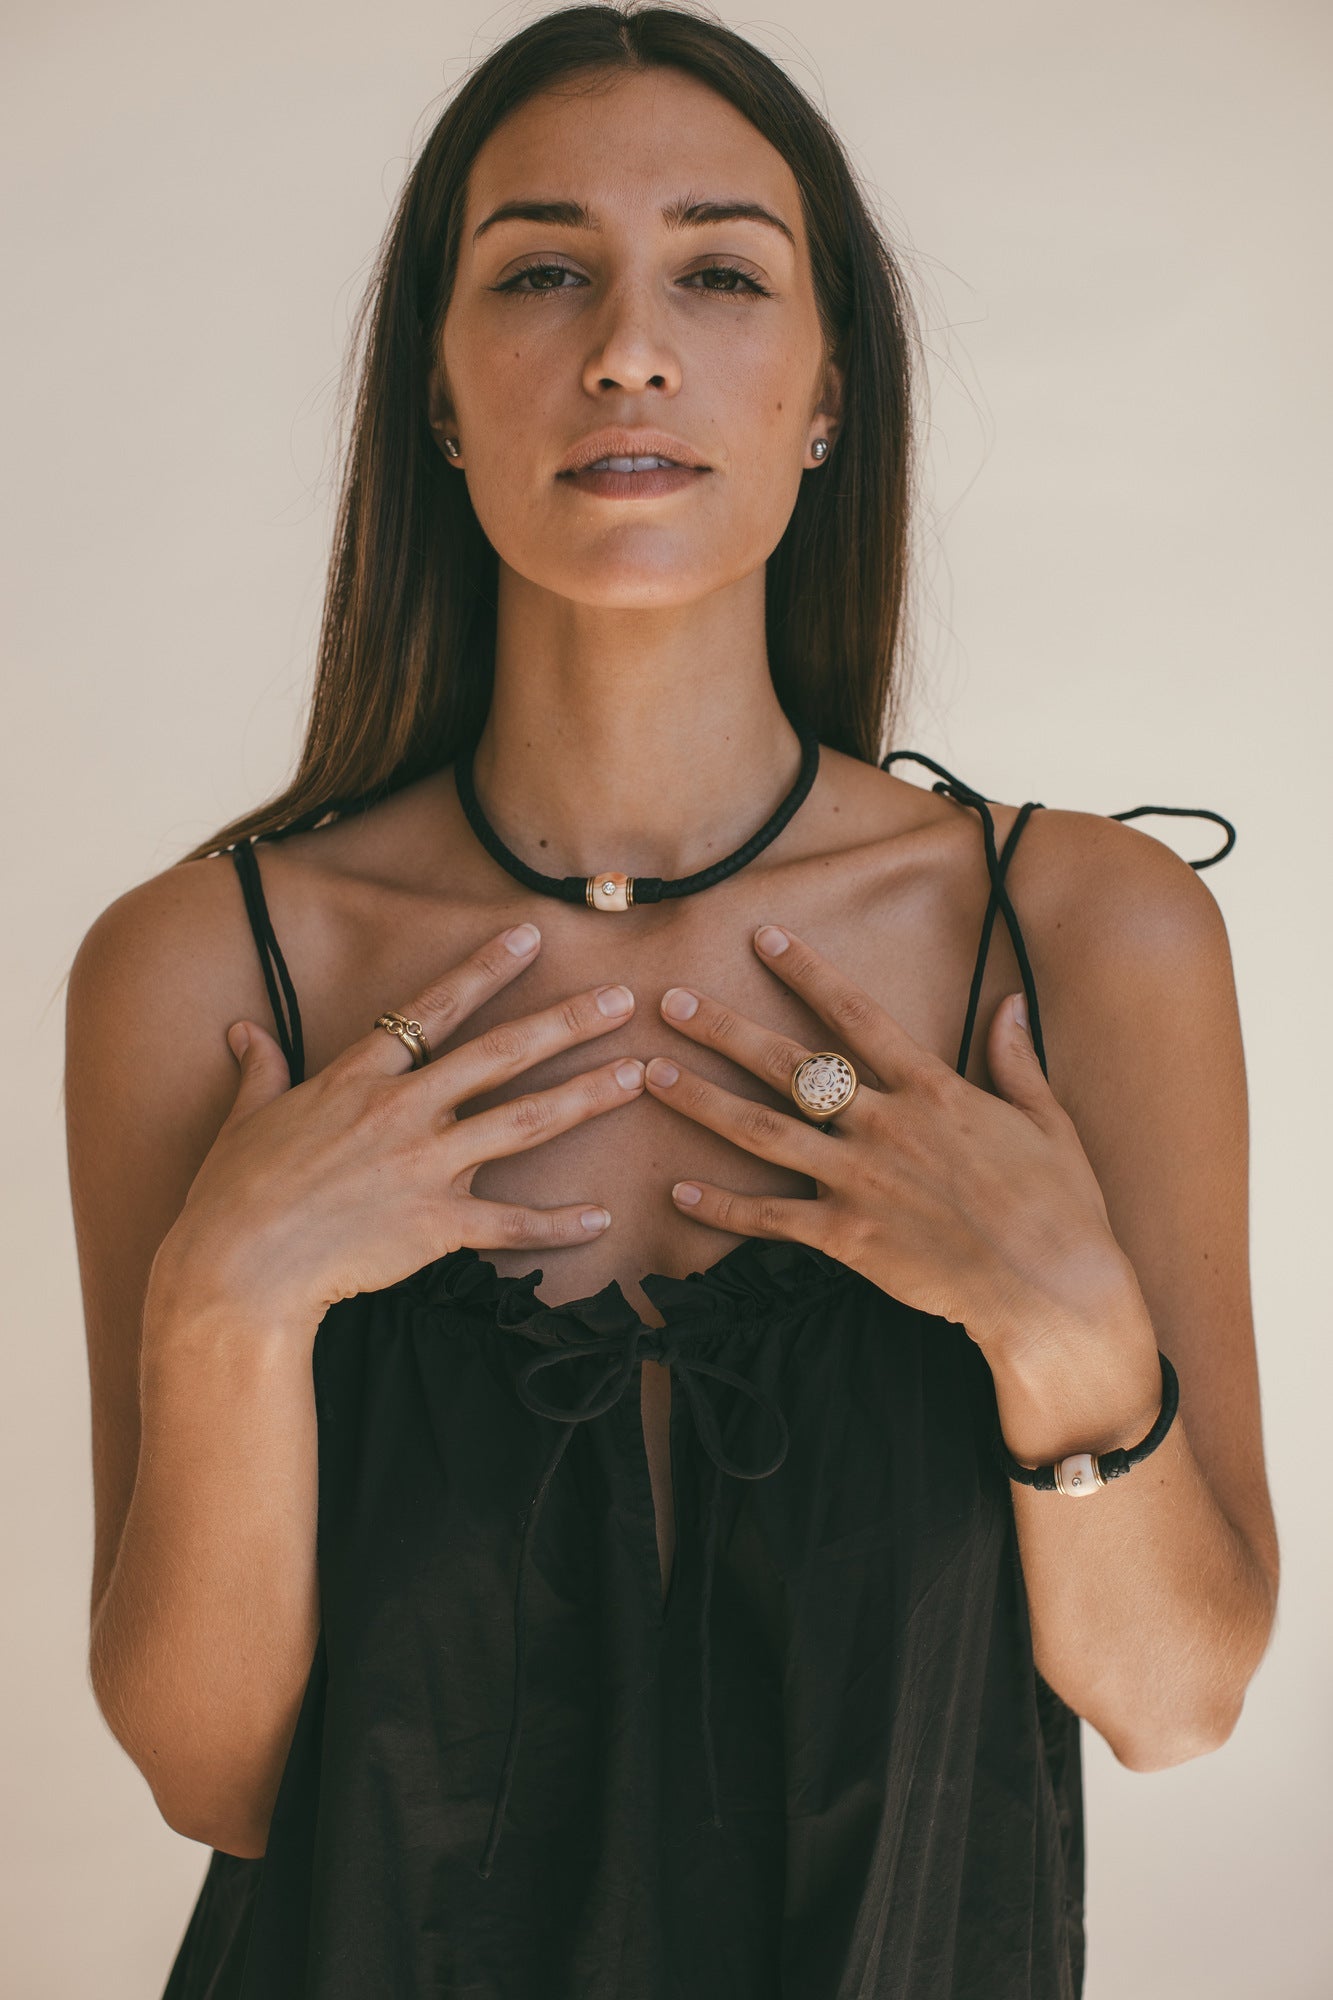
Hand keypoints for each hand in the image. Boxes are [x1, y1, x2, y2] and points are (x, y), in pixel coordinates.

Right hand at [155, 923, 646, 1331]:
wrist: (236, 1268)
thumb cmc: (231, 1196)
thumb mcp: (243, 1120)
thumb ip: (258, 1070)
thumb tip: (242, 1031)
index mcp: (355, 1078)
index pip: (430, 1009)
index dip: (483, 970)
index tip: (529, 936)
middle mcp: (401, 1110)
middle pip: (499, 1054)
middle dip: (565, 1022)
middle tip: (621, 999)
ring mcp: (423, 1166)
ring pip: (523, 1122)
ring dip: (585, 1096)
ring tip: (636, 1075)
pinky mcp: (435, 1225)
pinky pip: (512, 1223)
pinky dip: (559, 1224)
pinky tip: (601, 1218)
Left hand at [642, 922, 1132, 1362]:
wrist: (1052, 1288)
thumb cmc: (1060, 1207)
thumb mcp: (1047, 1121)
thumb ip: (1015, 1060)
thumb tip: (1009, 1005)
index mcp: (932, 1090)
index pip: (856, 1016)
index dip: (807, 972)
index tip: (763, 937)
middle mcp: (885, 1125)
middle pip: (788, 1066)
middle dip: (724, 1030)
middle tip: (671, 1002)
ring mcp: (860, 1180)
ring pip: (762, 1131)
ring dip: (701, 1101)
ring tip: (650, 1074)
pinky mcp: (848, 1237)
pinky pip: (770, 1219)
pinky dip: (722, 1207)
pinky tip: (678, 1193)